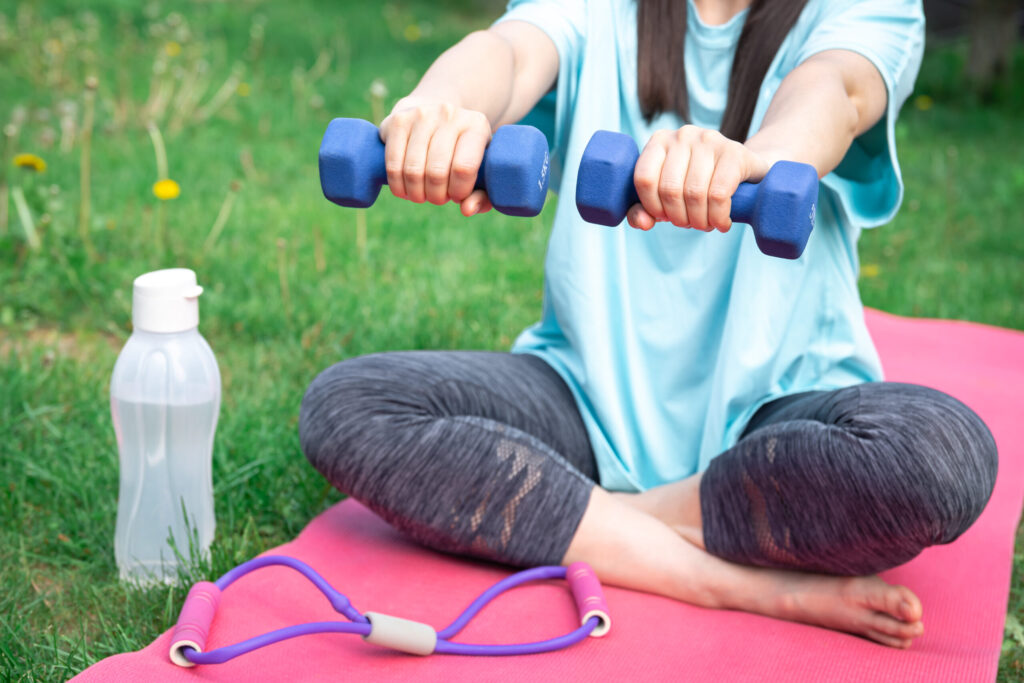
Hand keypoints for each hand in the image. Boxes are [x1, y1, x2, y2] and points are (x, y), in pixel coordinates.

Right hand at [379, 98, 493, 215]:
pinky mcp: (398, 120)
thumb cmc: (462, 151)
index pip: (464, 168)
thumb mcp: (481, 170)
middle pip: (437, 172)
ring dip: (416, 194)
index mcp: (477, 125)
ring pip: (413, 171)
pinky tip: (404, 189)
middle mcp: (449, 114)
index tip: (457, 196)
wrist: (434, 112)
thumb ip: (483, 196)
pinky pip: (393, 164)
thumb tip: (466, 209)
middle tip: (438, 198)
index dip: (458, 191)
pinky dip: (397, 185)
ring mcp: (421, 114)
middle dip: (436, 196)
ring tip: (422, 195)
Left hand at [628, 125, 770, 231]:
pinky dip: (718, 217)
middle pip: (670, 189)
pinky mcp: (734, 152)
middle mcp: (682, 135)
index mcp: (659, 141)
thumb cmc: (698, 185)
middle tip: (690, 224)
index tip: (665, 217)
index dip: (653, 206)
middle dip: (679, 218)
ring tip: (706, 224)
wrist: (744, 171)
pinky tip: (722, 223)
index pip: (644, 179)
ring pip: (694, 193)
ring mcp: (709, 140)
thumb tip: (643, 222)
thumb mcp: (667, 196)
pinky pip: (719, 193)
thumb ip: (644, 211)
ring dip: (700, 220)